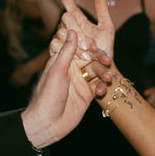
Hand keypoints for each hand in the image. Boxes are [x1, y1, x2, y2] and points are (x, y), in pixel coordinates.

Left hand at [20, 20, 100, 147]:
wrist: (47, 124)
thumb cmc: (47, 97)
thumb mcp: (56, 71)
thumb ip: (66, 52)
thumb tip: (72, 31)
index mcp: (63, 62)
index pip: (80, 48)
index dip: (89, 46)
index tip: (96, 46)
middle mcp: (73, 71)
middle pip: (92, 59)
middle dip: (100, 59)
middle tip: (108, 61)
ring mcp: (81, 83)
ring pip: (97, 72)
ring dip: (104, 74)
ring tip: (108, 78)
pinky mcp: (87, 96)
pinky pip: (99, 87)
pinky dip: (102, 87)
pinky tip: (101, 91)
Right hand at [46, 0, 115, 58]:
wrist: (101, 74)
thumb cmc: (105, 52)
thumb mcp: (107, 28)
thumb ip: (102, 8)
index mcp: (78, 19)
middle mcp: (68, 27)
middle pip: (66, 18)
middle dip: (79, 32)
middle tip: (91, 47)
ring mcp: (62, 39)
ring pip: (62, 33)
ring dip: (78, 46)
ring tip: (89, 57)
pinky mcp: (57, 52)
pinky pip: (58, 46)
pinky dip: (72, 54)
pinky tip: (81, 61)